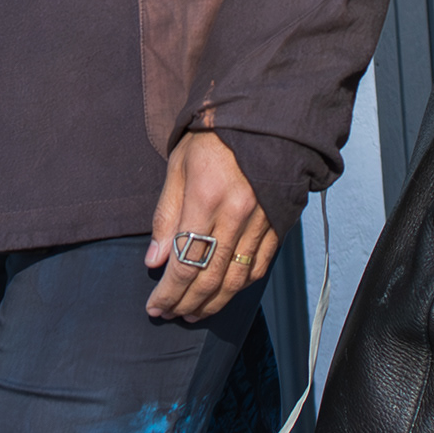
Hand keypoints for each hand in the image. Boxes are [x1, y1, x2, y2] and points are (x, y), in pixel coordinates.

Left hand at [146, 131, 276, 321]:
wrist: (264, 117)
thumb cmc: (214, 138)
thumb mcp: (178, 167)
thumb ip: (166, 215)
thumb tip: (154, 260)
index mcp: (206, 199)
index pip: (184, 263)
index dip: (168, 293)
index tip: (154, 307)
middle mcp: (236, 215)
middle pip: (209, 278)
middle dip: (185, 303)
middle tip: (169, 315)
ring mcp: (261, 222)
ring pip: (236, 280)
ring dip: (212, 303)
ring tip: (193, 314)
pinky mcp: (278, 224)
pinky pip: (260, 267)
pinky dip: (241, 287)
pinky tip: (224, 294)